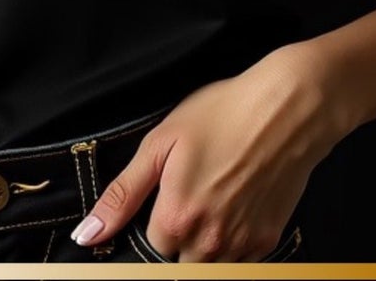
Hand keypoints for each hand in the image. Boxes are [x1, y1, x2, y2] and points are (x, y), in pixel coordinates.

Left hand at [69, 44, 347, 262]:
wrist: (288, 109)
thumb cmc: (224, 114)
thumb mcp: (162, 143)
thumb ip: (122, 193)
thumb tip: (87, 234)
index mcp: (176, 218)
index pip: (148, 249)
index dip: (150, 225)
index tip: (160, 204)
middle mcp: (209, 243)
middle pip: (179, 261)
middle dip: (177, 236)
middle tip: (189, 195)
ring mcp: (242, 246)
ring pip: (208, 265)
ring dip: (203, 243)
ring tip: (211, 198)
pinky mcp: (268, 241)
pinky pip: (240, 260)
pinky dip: (232, 243)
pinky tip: (234, 204)